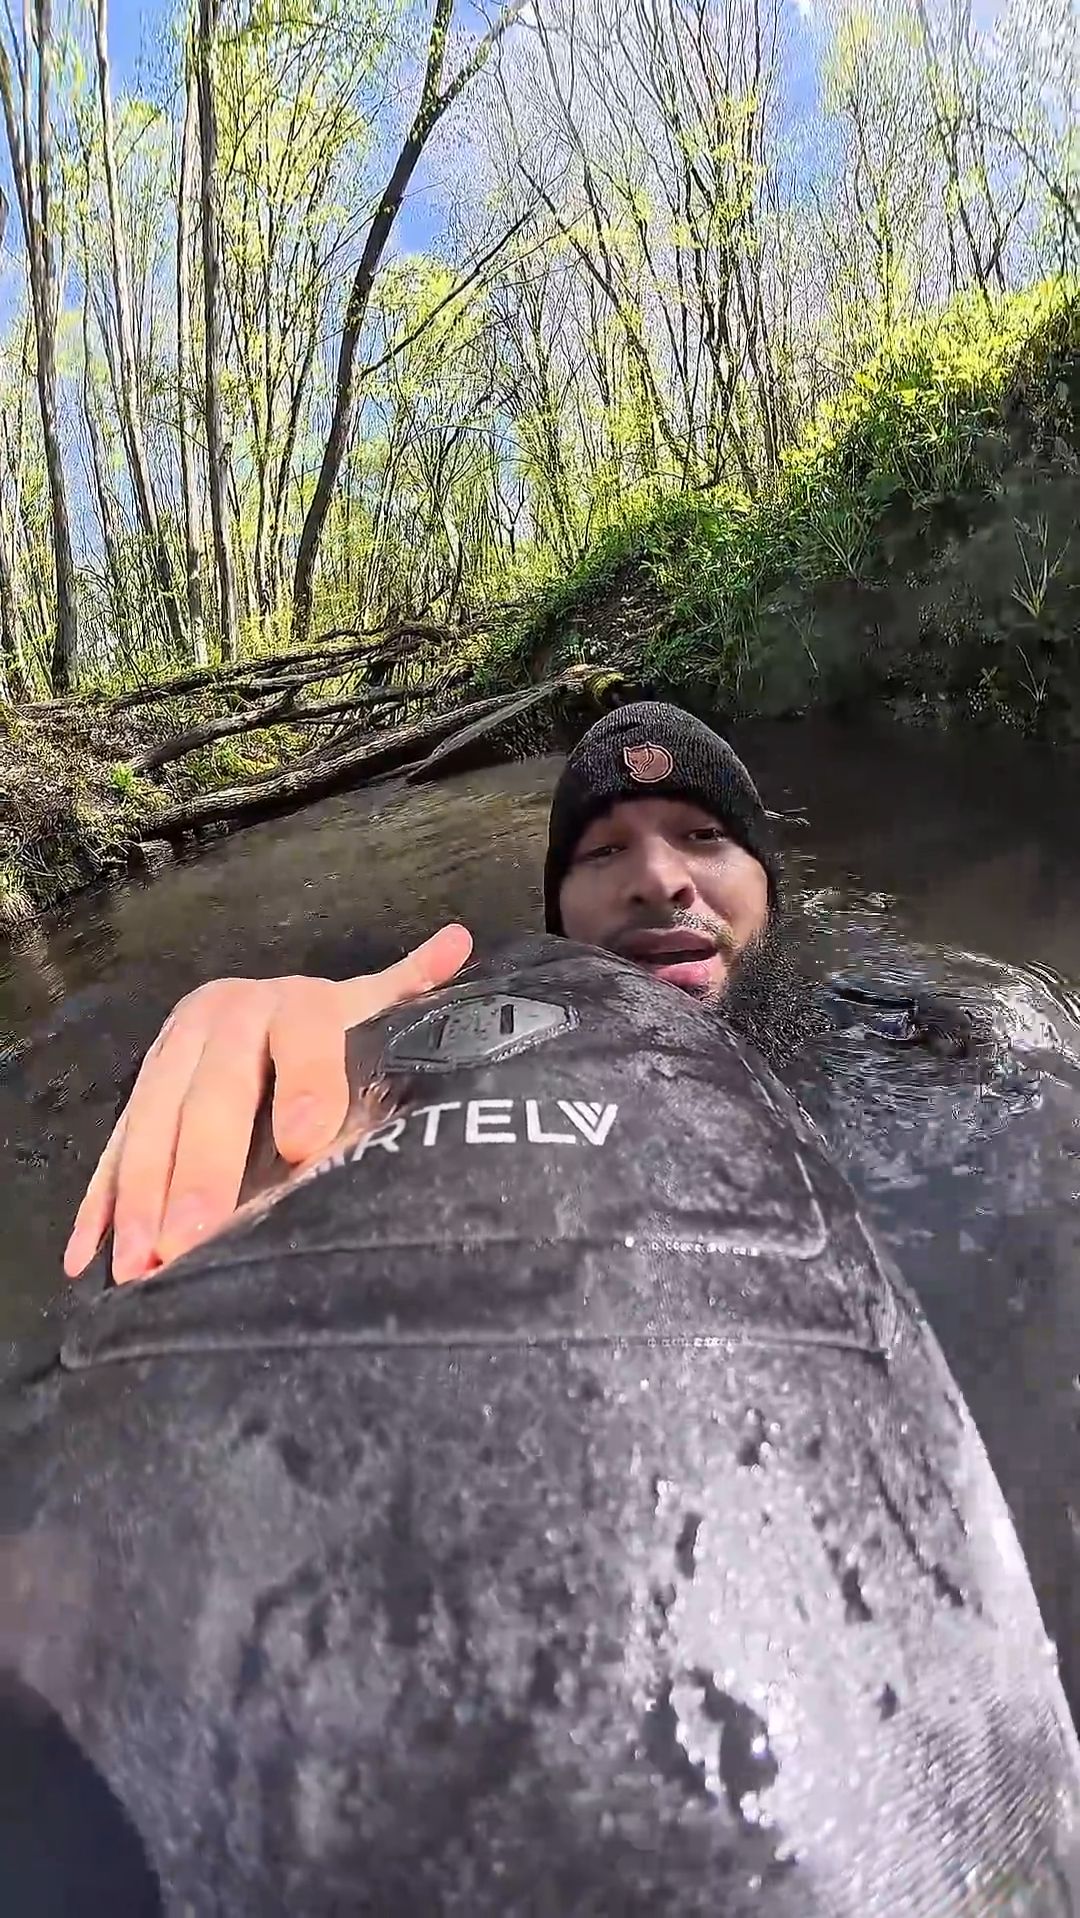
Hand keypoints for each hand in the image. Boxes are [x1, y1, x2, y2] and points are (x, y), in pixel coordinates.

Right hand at [63, 922, 473, 1284]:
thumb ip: (408, 988)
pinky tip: (89, 1258)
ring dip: (140, 1197)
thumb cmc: (328, 1026)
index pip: (303, 1040)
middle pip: (212, 1096)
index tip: (306, 1146)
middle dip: (201, 1169)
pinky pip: (115, 1149)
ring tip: (140, 1264)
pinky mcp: (139, 1092)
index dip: (306, 1087)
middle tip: (195, 1236)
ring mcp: (173, 1055)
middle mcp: (224, 1019)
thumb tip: (459, 942)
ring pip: (152, 1125)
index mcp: (293, 1004)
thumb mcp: (367, 1007)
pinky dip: (99, 1204)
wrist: (254, 1006)